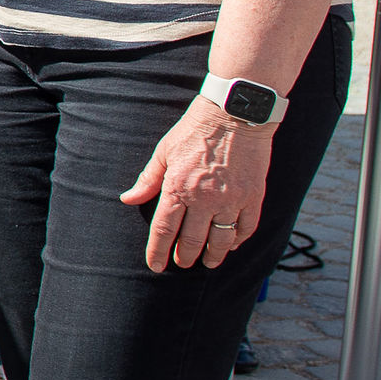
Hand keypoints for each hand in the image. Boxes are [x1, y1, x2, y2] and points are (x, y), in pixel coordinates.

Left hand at [118, 99, 273, 272]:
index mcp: (178, 187)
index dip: (158, 252)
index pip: (164, 230)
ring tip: (208, 263)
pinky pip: (246, 228)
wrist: (235, 113)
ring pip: (221, 241)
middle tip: (182, 263)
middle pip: (192, 241)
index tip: (155, 266)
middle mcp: (204, 198)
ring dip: (213, 256)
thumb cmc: (194, 130)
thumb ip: (148, 180)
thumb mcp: (164, 152)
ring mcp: (231, 199)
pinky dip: (238, 240)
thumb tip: (127, 198)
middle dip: (185, 257)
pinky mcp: (253, 196)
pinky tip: (231, 244)